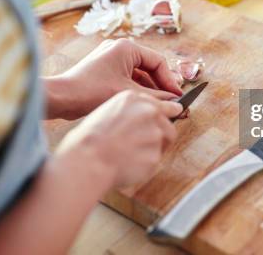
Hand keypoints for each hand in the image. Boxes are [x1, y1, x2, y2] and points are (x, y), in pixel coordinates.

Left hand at [44, 39, 182, 119]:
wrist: (60, 98)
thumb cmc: (91, 91)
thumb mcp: (128, 94)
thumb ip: (155, 98)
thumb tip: (176, 103)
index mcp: (127, 47)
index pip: (158, 62)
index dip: (170, 80)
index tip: (178, 97)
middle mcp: (119, 48)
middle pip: (149, 67)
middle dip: (160, 86)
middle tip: (172, 103)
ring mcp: (110, 59)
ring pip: (138, 74)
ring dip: (149, 90)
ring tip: (158, 107)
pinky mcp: (103, 70)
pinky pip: (126, 78)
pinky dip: (136, 90)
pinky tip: (142, 104)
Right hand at [57, 90, 182, 186]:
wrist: (88, 158)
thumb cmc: (90, 137)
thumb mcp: (109, 110)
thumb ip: (132, 110)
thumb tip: (148, 116)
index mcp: (135, 99)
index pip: (163, 104)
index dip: (169, 112)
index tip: (175, 114)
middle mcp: (149, 112)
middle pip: (168, 125)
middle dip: (160, 135)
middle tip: (141, 144)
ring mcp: (155, 134)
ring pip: (164, 143)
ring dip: (153, 148)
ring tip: (131, 153)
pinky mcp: (156, 154)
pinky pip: (154, 160)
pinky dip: (145, 164)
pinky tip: (128, 163)